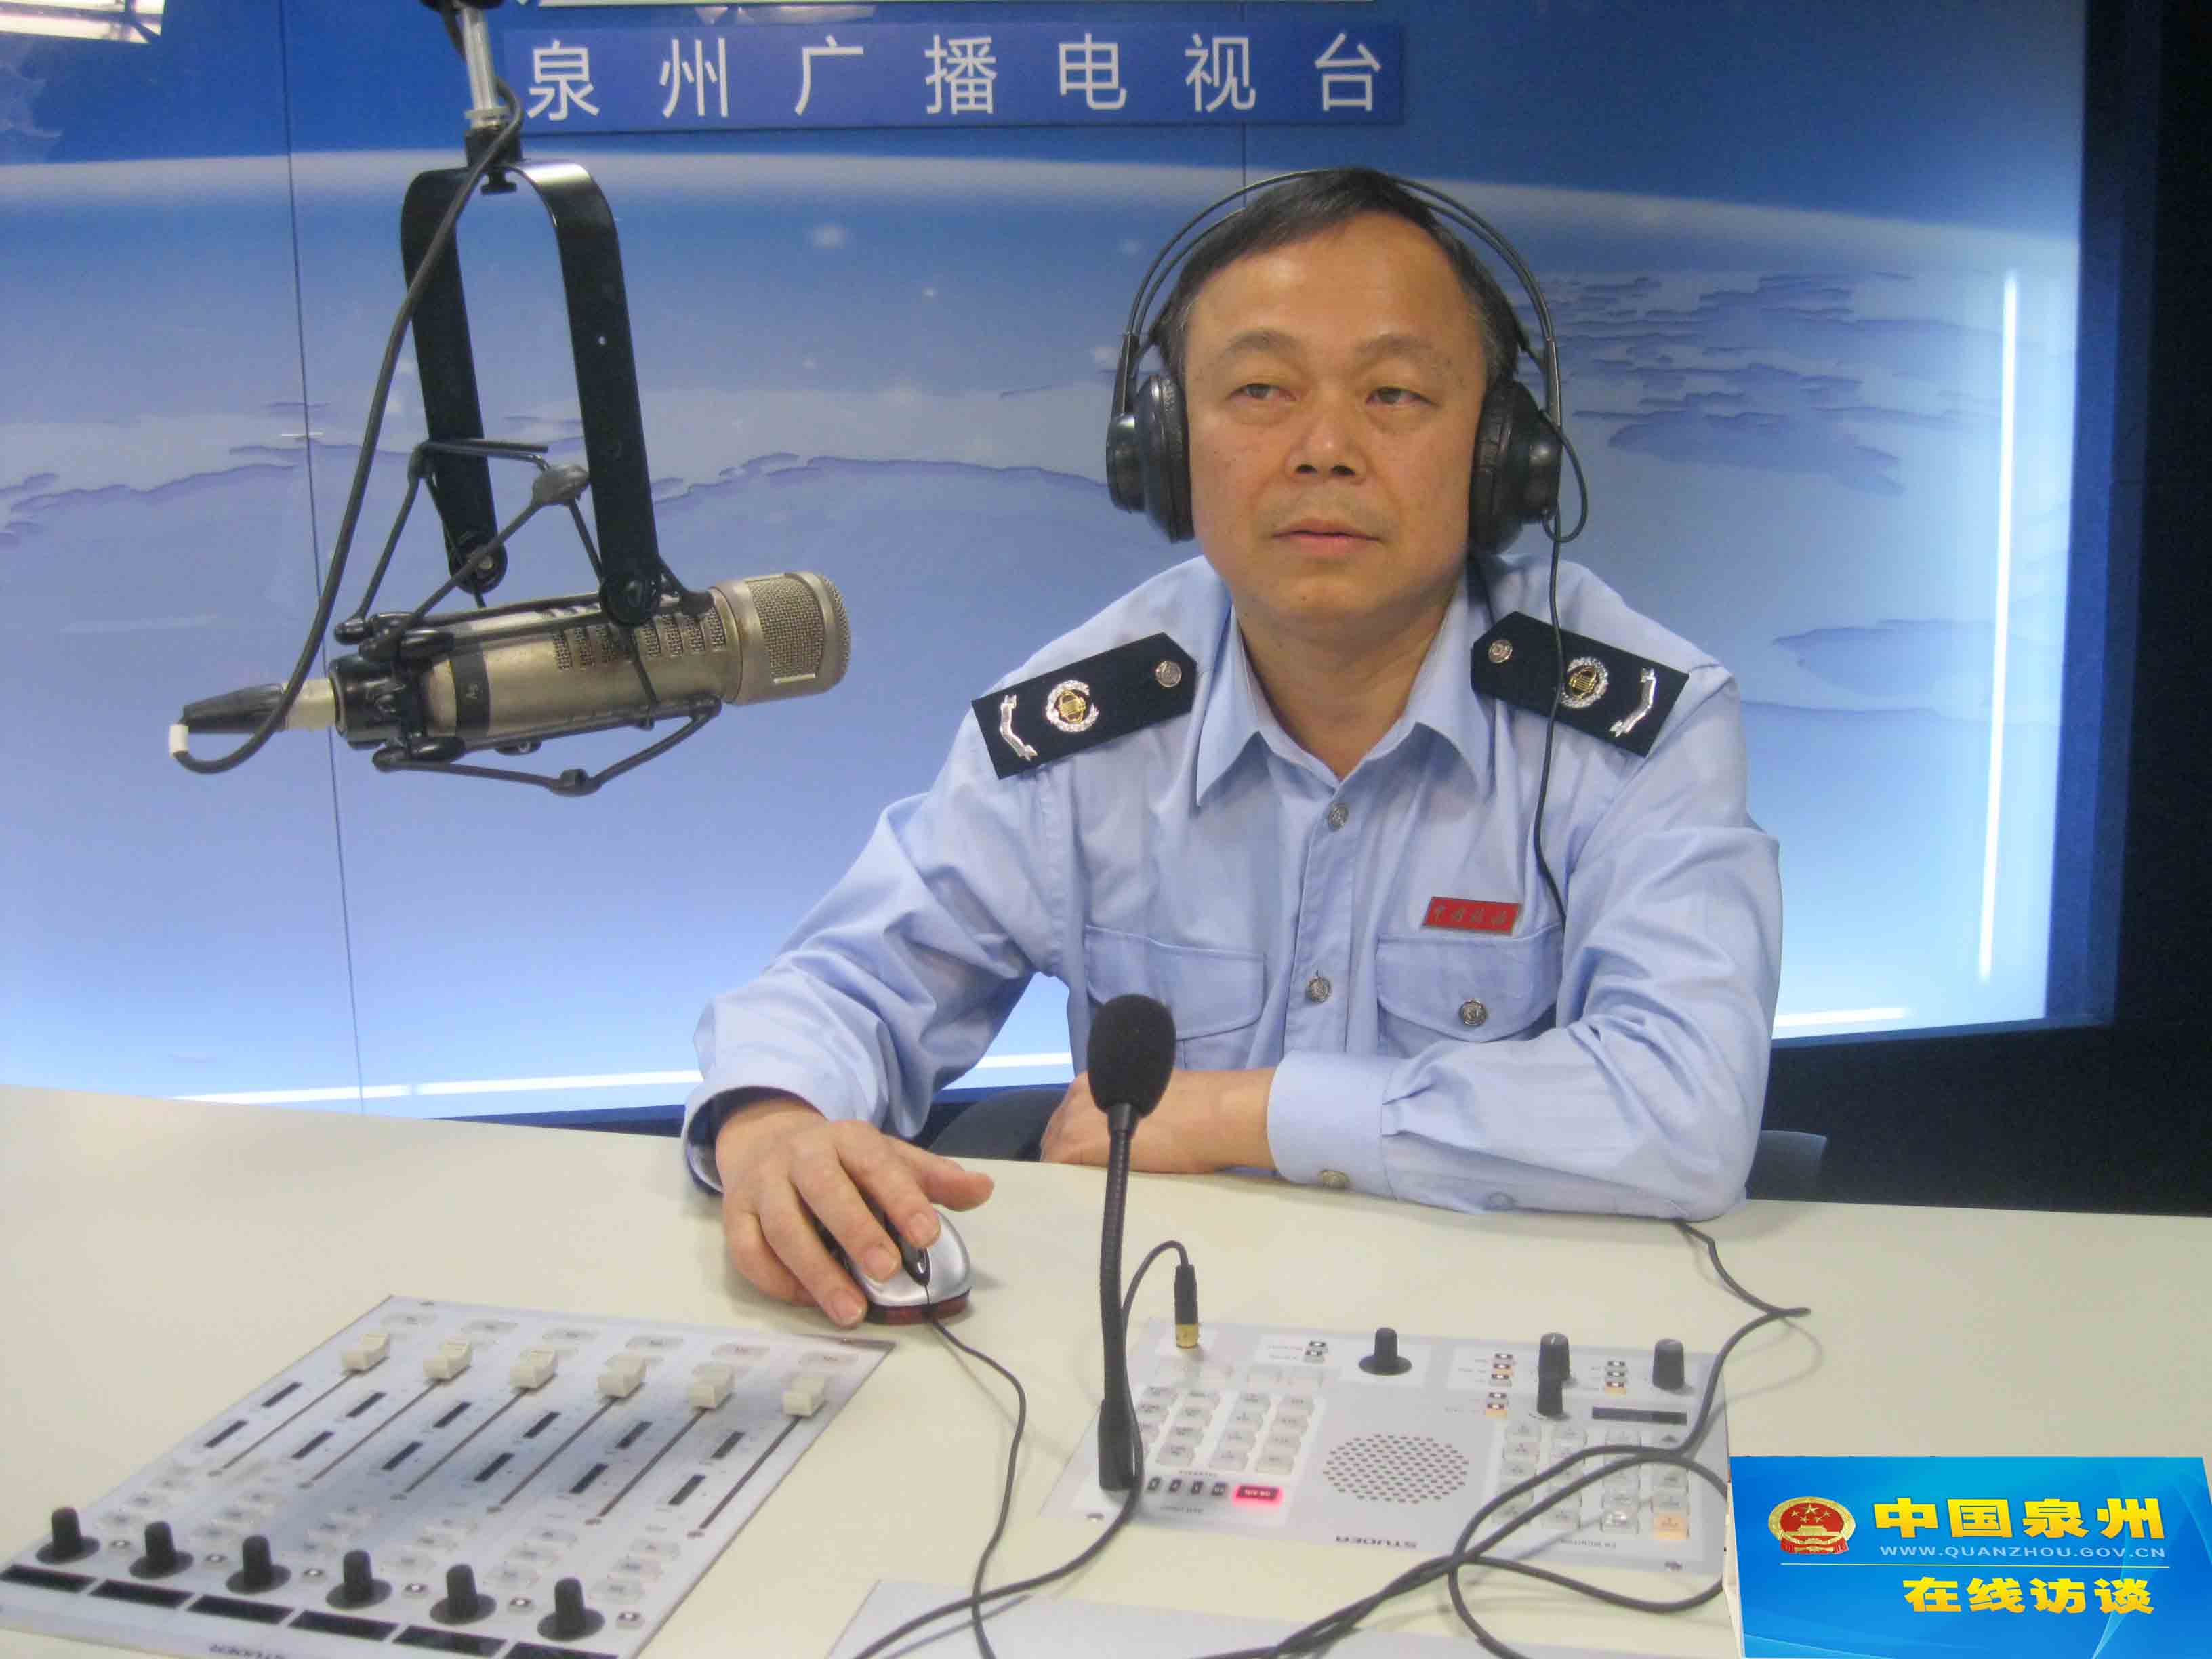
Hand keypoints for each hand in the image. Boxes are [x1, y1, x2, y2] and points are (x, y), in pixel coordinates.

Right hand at [713, 1094, 993, 1325]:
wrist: (767, 1138)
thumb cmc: (843, 1161)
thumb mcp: (890, 1158)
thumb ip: (934, 1179)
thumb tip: (983, 1190)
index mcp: (848, 1138)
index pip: (878, 1165)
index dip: (904, 1199)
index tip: (928, 1236)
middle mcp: (801, 1156)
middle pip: (825, 1191)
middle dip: (857, 1232)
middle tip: (887, 1271)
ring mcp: (763, 1185)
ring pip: (783, 1229)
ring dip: (816, 1273)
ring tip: (851, 1311)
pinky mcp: (734, 1215)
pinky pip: (749, 1252)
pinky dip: (777, 1281)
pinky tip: (808, 1301)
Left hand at [1038, 1068, 1275, 1173]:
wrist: (1208, 1115)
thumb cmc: (1193, 1107)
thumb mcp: (1149, 1097)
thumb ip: (1125, 1107)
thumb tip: (1125, 1126)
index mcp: (1095, 1081)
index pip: (1068, 1117)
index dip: (1074, 1139)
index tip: (1085, 1158)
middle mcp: (1077, 1094)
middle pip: (1055, 1134)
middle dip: (1067, 1157)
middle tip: (1086, 1178)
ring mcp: (1073, 1118)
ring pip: (1053, 1152)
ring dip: (1066, 1170)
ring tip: (1085, 1191)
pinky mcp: (1076, 1144)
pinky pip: (1056, 1168)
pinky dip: (1064, 1183)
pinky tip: (1080, 1196)